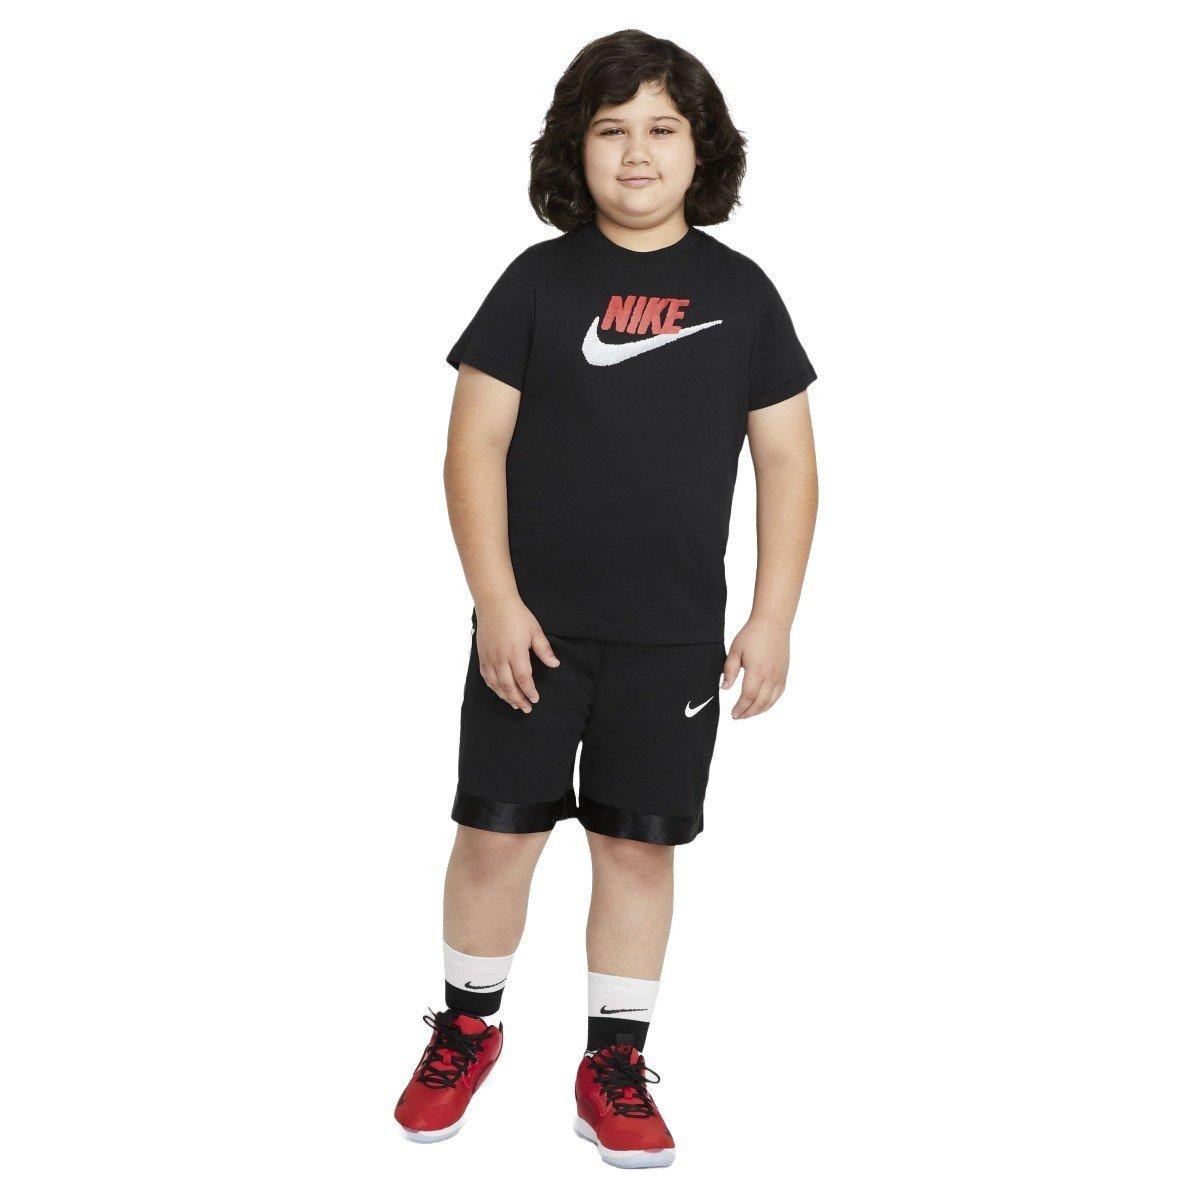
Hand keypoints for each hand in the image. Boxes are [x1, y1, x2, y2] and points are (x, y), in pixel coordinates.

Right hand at [474, 595, 558, 712]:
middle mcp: (501, 658)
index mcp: (516, 652)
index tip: (535, 699)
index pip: (524, 679)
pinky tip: (499, 691)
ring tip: (514, 704)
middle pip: (509, 686)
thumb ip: (544, 650)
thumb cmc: (517, 615)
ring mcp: (489, 657)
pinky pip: (486, 676)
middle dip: (518, 700)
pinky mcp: (482, 655)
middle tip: (526, 708)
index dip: (530, 692)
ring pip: (496, 684)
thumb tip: (555, 664)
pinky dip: (493, 687)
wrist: (494, 603)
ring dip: (505, 697)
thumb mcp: (535, 630)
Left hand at [722, 618, 789, 718]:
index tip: (733, 713)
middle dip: (748, 713)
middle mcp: (770, 675)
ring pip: (771, 701)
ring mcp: (779, 675)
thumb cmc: (752, 635)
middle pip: (760, 703)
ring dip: (759, 711)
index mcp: (757, 670)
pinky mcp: (784, 674)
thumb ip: (729, 671)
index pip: (748, 696)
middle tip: (738, 716)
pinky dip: (770, 703)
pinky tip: (761, 705)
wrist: (772, 624)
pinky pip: (778, 694)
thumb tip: (725, 688)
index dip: (740, 708)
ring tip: (748, 713)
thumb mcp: (735, 651)